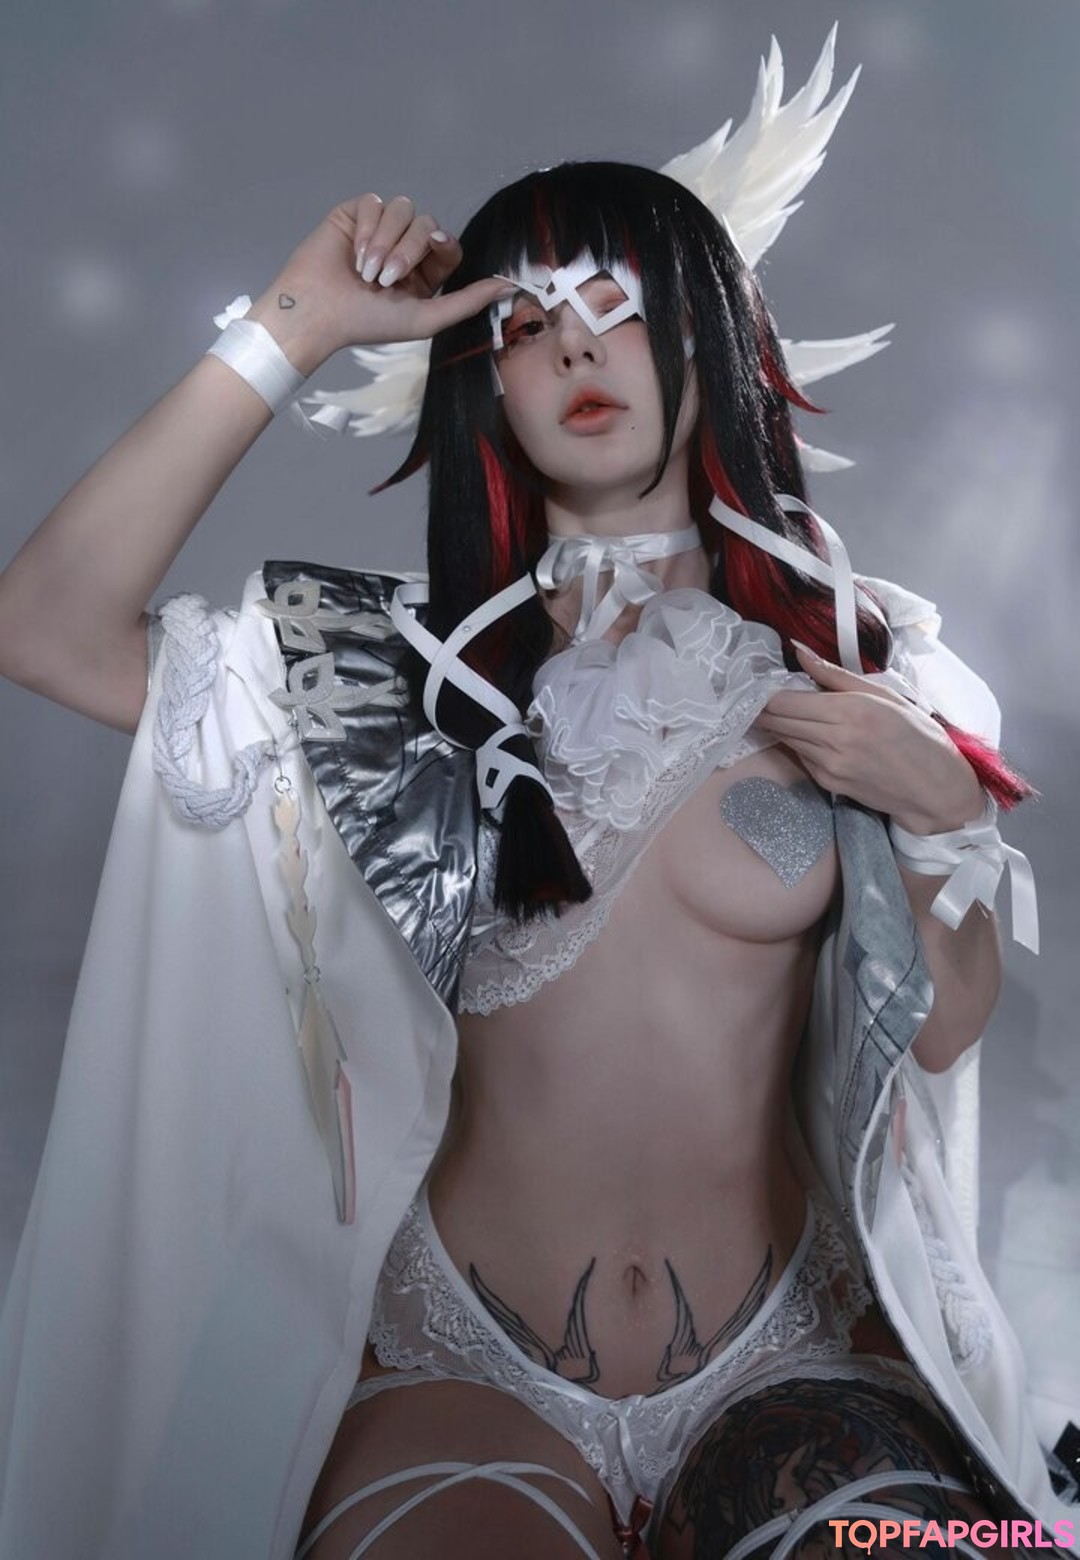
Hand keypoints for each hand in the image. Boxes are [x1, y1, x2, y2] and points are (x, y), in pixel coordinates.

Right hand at [246, 193, 512, 373]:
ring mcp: (379, 228)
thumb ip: (467, 302)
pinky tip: (354, 255)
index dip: (443, 244)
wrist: (319, 313)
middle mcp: (403, 247)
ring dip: (387, 243)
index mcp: (423, 273)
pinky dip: (368, 229)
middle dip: (409, 250)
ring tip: (367, 273)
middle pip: (426, 223)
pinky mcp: (355, 213)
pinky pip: (375, 203)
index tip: (436, 247)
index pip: (447, 244)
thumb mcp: (426, 318)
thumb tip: (508, 287)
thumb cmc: (369, 323)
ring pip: (402, 210)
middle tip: (386, 280)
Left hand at [756, 642, 983, 833]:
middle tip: (759, 695)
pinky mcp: (828, 783)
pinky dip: (799, 743)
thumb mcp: (883, 694)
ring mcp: (829, 765)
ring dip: (780, 724)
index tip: (761, 682)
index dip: (767, 691)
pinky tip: (810, 734)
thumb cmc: (916, 735)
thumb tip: (799, 650)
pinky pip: (801, 756)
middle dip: (764, 707)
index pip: (785, 700)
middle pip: (777, 720)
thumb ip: (834, 674)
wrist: (933, 788)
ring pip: (786, 738)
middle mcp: (835, 739)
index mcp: (850, 710)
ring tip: (784, 710)